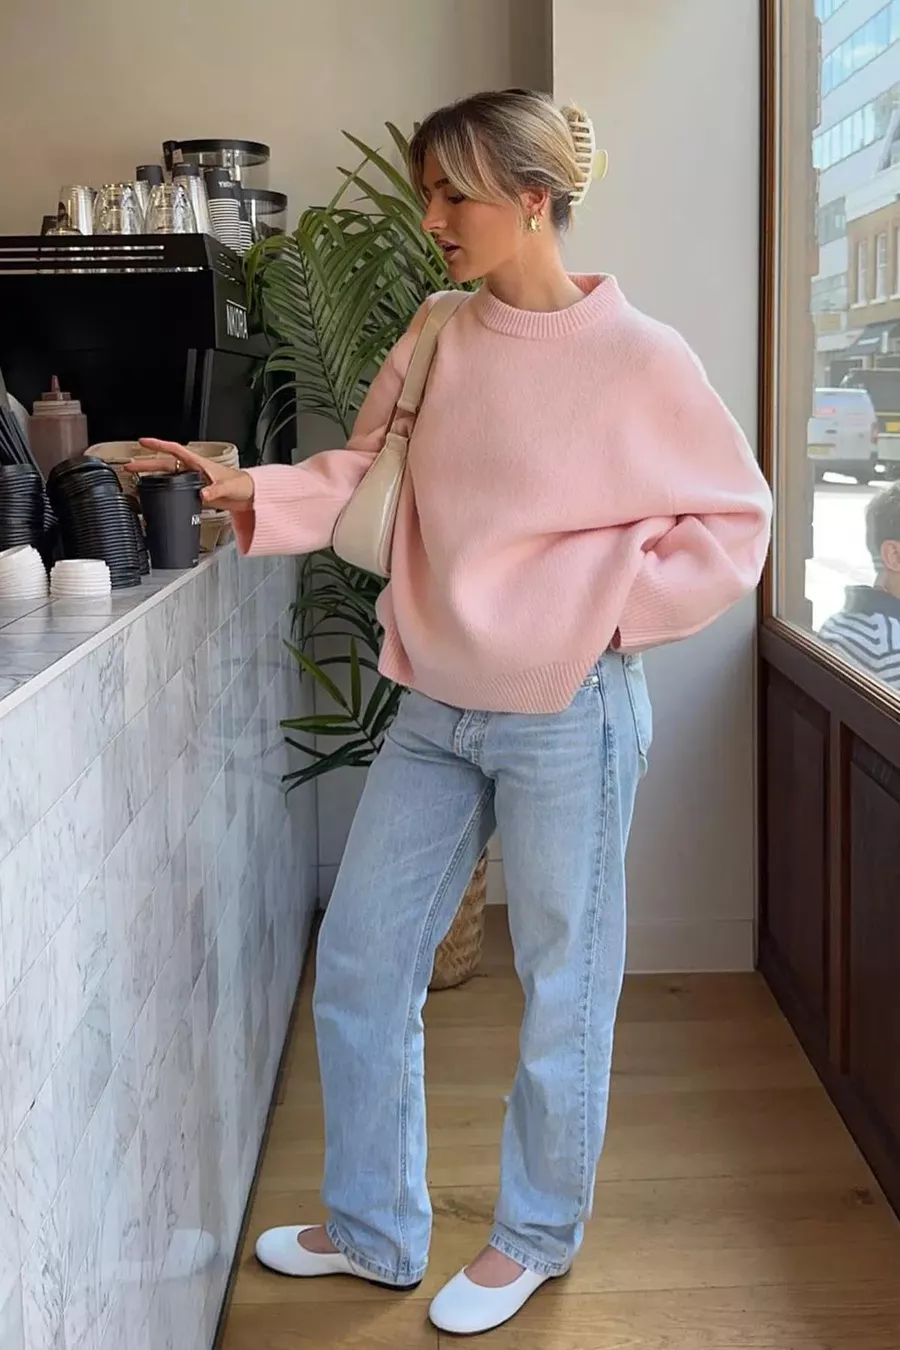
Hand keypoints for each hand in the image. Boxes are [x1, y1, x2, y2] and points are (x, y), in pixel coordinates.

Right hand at [125, 439, 254, 511]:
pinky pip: (174, 489)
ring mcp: (193, 481)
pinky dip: (163, 490)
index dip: (158, 445)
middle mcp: (193, 470)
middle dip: (146, 464)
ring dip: (152, 476)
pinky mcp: (195, 492)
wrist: (248, 496)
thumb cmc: (241, 485)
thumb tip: (203, 494)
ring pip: (167, 476)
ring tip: (135, 478)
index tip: (143, 442)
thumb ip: (215, 491)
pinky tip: (154, 493)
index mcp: (199, 463)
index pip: (174, 449)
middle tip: (129, 466)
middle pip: (165, 464)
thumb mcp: (228, 486)